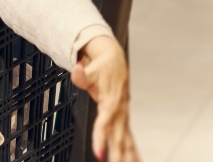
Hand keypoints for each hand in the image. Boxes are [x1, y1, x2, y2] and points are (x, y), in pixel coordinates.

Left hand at [72, 36, 138, 161]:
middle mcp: (118, 111)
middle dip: (117, 153)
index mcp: (110, 101)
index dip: (101, 137)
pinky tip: (135, 160)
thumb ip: (81, 74)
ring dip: (128, 154)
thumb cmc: (102, 67)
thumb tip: (77, 70)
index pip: (104, 123)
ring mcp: (122, 115)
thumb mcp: (89, 70)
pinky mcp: (123, 118)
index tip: (98, 152)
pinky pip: (129, 137)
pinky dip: (133, 150)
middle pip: (117, 136)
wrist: (115, 60)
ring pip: (126, 139)